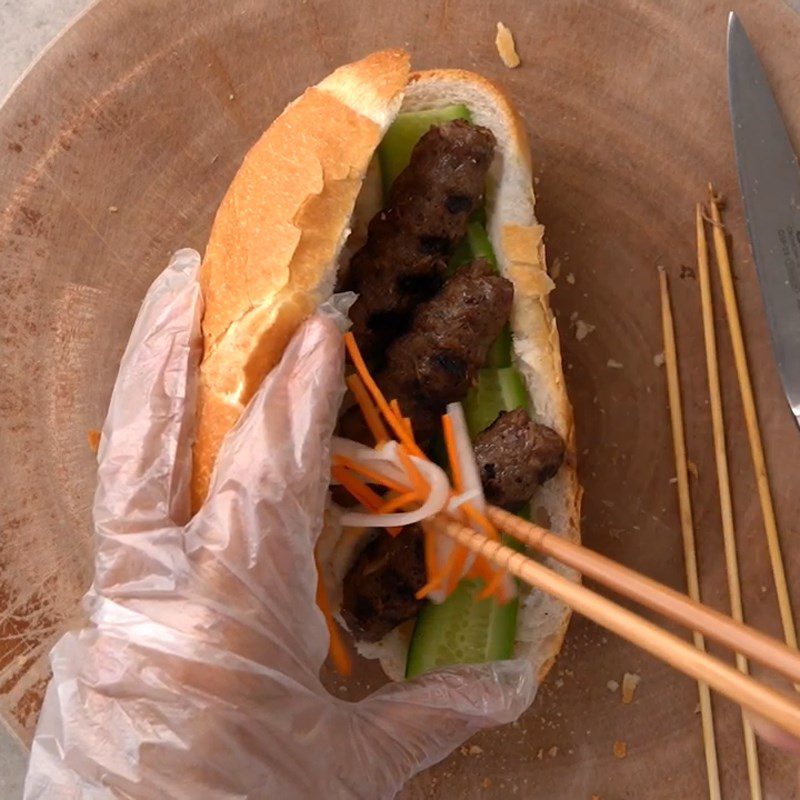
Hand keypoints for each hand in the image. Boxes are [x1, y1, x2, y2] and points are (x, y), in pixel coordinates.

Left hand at [24, 250, 534, 798]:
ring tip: (166, 316)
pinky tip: (172, 438)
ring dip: (150, 386)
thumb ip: (425, 716)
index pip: (271, 471)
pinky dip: (152, 460)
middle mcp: (161, 592)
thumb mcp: (346, 773)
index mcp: (234, 613)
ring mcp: (118, 603)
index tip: (320, 326)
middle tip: (185, 272)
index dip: (299, 392)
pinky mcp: (105, 624)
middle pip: (156, 447)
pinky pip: (126, 518)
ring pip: (124, 472)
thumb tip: (509, 688)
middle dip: (173, 351)